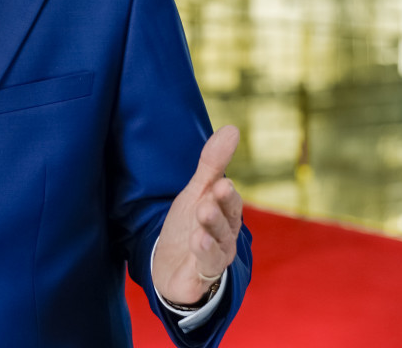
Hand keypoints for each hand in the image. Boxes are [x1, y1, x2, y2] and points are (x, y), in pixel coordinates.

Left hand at [152, 125, 243, 306]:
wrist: (169, 267)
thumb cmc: (188, 226)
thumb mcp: (196, 192)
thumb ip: (213, 164)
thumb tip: (232, 128)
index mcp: (225, 213)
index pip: (229, 200)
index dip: (226, 193)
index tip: (222, 182)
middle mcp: (225, 234)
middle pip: (228, 219)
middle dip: (223, 205)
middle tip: (218, 190)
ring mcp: (216, 255)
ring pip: (218, 241)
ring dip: (212, 226)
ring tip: (203, 211)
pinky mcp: (202, 274)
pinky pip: (207, 263)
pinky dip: (204, 253)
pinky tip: (197, 241)